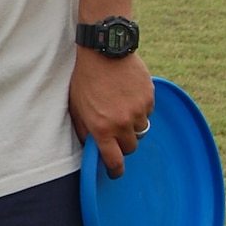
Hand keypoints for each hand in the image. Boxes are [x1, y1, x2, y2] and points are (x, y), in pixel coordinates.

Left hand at [68, 50, 153, 178]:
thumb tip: (90, 147)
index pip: (114, 160)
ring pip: (141, 129)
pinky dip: (140, 109)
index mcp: (102, 128)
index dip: (116, 170)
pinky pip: (148, 112)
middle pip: (131, 147)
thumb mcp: (76, 107)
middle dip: (123, 144)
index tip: (115, 173)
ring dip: (132, 125)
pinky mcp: (149, 98)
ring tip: (121, 108)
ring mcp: (138, 110)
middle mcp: (122, 123)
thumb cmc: (85, 79)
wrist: (105, 52)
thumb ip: (84, 130)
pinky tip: (128, 96)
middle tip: (115, 132)